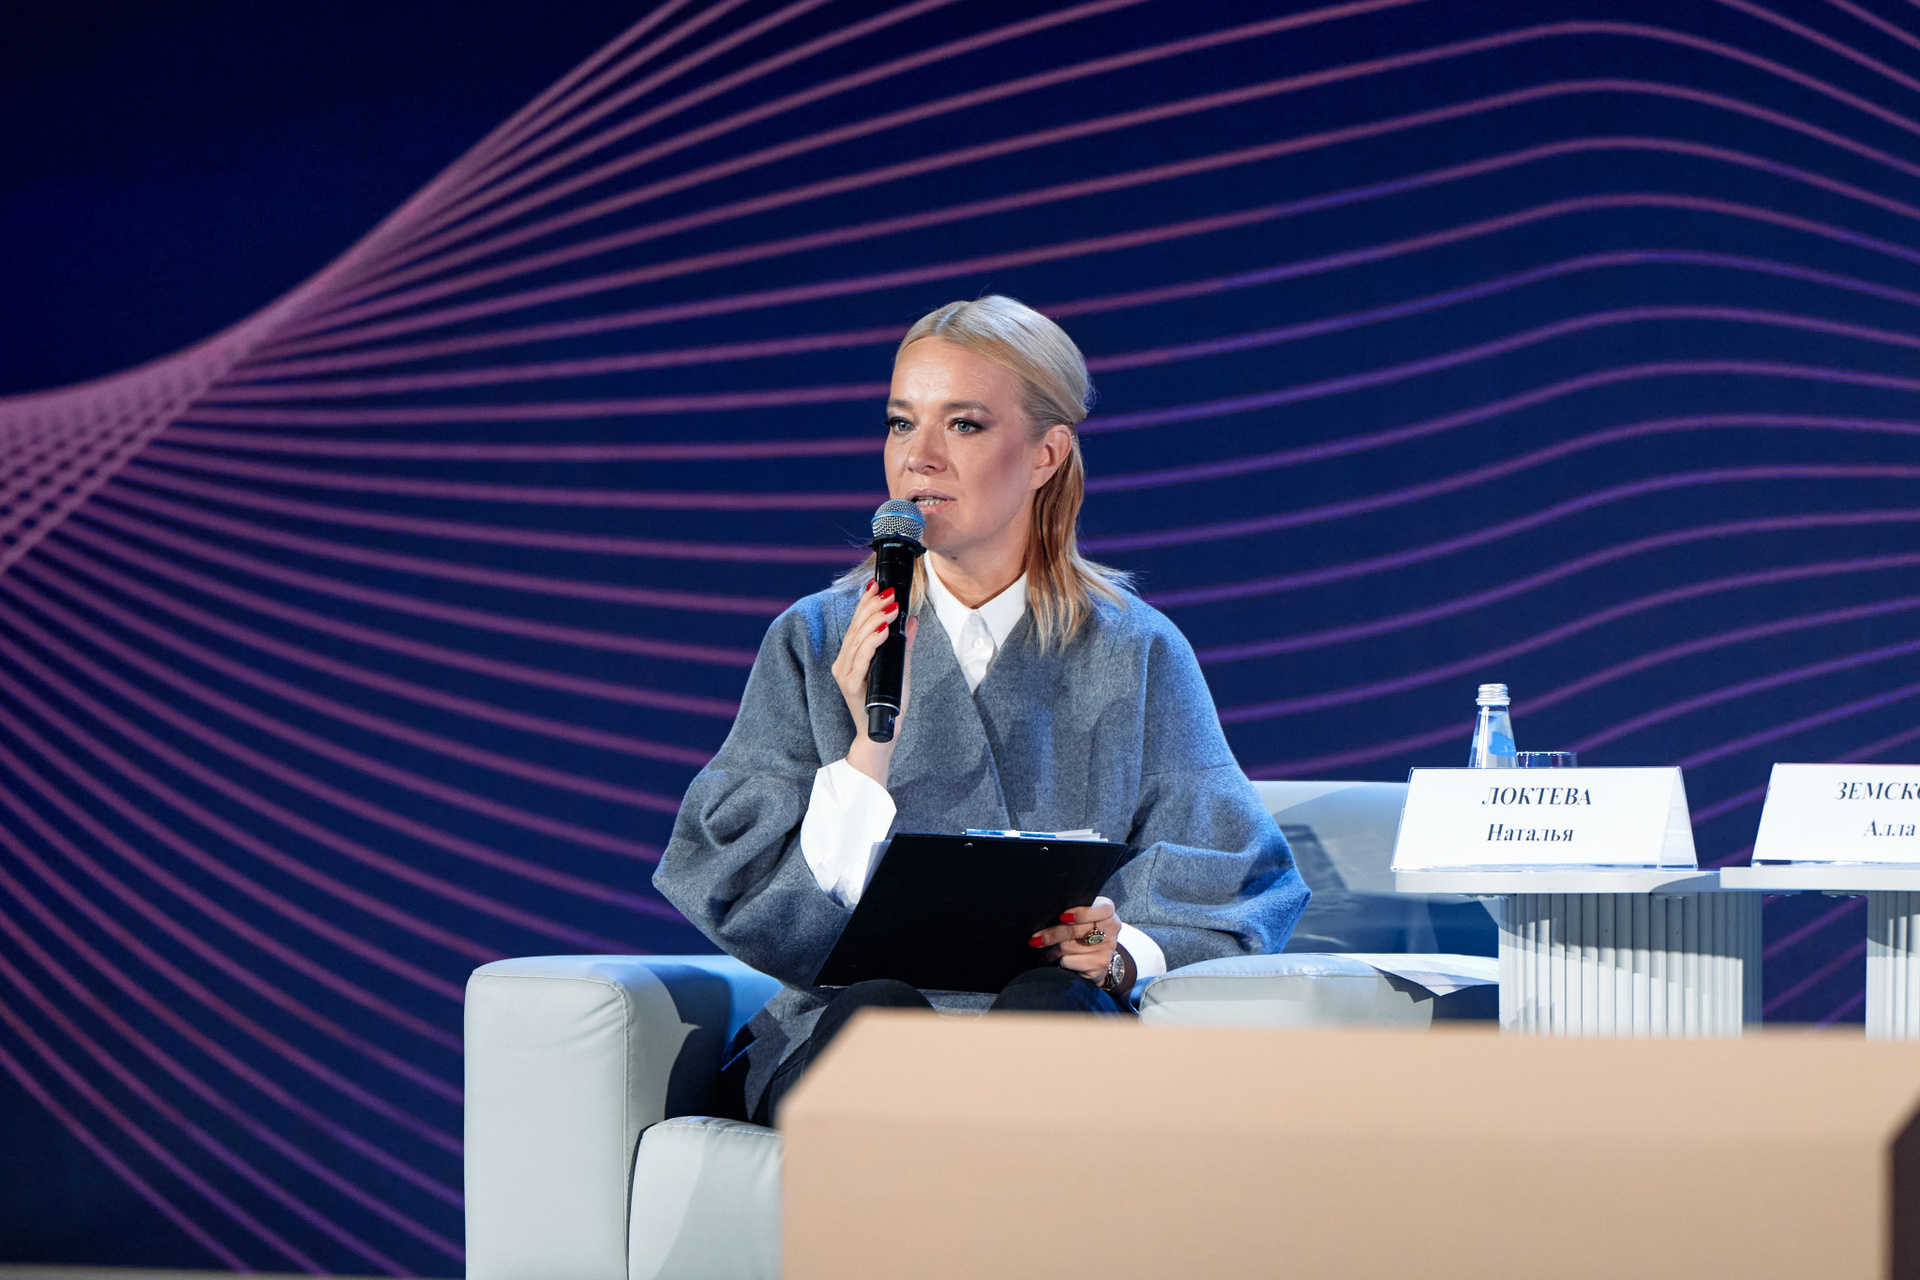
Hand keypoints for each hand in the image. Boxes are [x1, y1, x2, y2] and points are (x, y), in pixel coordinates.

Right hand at [830, 580, 917, 787]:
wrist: (881, 735)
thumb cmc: (888, 703)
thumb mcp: (900, 668)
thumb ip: (904, 644)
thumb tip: (912, 619)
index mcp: (850, 657)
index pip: (856, 623)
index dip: (865, 602)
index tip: (877, 584)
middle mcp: (843, 663)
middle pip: (856, 628)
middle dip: (873, 607)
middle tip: (889, 592)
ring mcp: (845, 674)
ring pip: (857, 640)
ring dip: (875, 620)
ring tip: (890, 607)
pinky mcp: (851, 686)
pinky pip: (861, 659)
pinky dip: (872, 642)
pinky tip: (884, 630)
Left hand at [1029, 895, 1128, 988]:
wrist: (1097, 957)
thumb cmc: (1083, 930)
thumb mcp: (1082, 915)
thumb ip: (1070, 911)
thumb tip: (1044, 915)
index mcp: (1107, 910)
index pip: (1099, 909)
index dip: (1080, 913)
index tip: (1062, 917)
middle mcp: (1111, 928)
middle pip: (1076, 930)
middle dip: (1051, 934)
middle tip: (1035, 939)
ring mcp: (1107, 948)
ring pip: (1069, 947)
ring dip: (1051, 950)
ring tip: (1044, 951)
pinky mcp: (1099, 965)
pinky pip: (1070, 961)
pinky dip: (1058, 961)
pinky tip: (1055, 960)